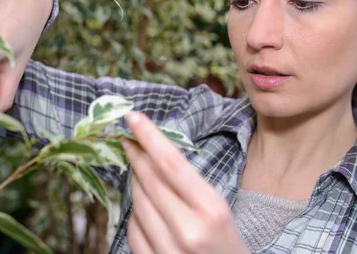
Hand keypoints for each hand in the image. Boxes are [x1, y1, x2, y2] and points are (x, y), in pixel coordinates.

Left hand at [121, 112, 248, 253]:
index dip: (149, 136)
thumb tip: (153, 156)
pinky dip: (134, 213)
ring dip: (133, 181)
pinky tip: (140, 202)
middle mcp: (189, 230)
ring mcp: (169, 251)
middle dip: (136, 154)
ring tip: (136, 167)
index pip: (172, 163)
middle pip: (150, 181)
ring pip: (138, 204)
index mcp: (212, 209)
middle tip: (126, 136)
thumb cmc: (229, 245)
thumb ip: (190, 187)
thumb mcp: (220, 210)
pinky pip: (133, 231)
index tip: (132, 117)